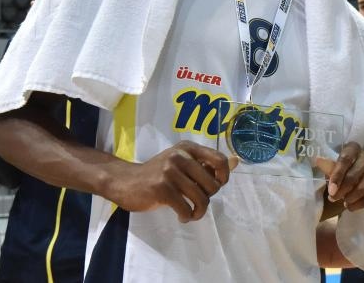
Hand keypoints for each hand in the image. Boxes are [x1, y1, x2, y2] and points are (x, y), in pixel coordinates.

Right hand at [107, 141, 237, 222]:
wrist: (126, 181)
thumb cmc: (158, 173)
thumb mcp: (184, 163)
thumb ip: (208, 164)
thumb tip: (237, 160)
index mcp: (188, 148)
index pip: (220, 161)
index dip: (223, 178)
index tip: (214, 186)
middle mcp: (180, 156)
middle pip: (213, 184)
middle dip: (208, 198)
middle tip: (197, 201)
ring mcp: (170, 171)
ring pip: (201, 198)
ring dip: (199, 211)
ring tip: (191, 213)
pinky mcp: (162, 188)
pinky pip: (186, 208)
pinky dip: (187, 216)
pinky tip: (181, 215)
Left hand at [315, 141, 363, 211]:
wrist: (356, 183)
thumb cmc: (342, 173)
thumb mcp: (333, 170)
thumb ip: (328, 167)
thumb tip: (319, 160)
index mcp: (354, 148)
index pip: (346, 159)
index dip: (338, 175)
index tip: (331, 190)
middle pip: (355, 174)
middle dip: (343, 189)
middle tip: (334, 198)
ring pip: (363, 186)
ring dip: (351, 198)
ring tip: (344, 203)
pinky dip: (360, 204)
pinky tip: (352, 207)